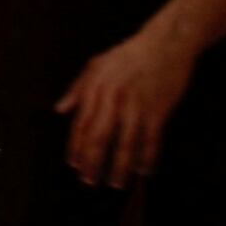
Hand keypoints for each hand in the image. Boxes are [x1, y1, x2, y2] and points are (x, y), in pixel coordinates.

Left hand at [57, 20, 201, 187]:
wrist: (166, 42)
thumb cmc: (129, 54)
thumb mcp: (97, 64)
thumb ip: (77, 89)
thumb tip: (60, 110)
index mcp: (96, 88)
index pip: (81, 125)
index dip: (76, 148)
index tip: (75, 166)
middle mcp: (113, 99)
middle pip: (98, 139)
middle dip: (93, 164)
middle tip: (90, 181)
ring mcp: (136, 106)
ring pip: (124, 145)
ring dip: (119, 168)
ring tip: (117, 183)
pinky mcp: (158, 110)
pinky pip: (150, 141)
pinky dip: (147, 158)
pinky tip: (144, 171)